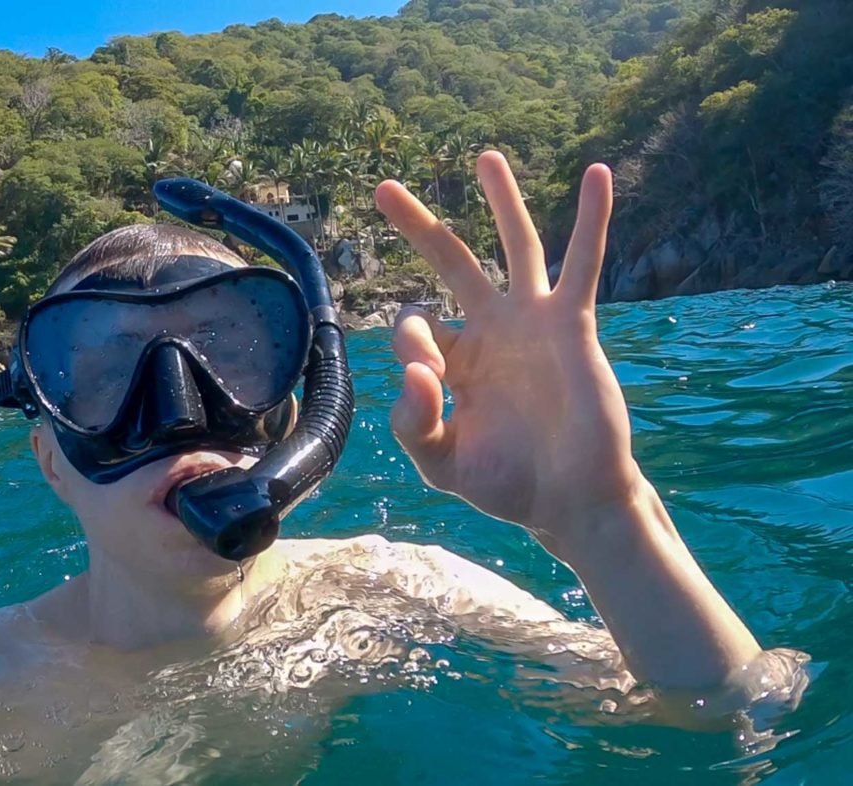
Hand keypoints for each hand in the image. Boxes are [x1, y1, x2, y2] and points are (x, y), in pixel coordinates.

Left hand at [374, 151, 642, 551]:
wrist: (570, 500)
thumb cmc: (507, 483)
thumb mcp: (440, 461)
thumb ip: (413, 422)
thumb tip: (412, 367)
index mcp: (456, 360)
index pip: (417, 324)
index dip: (411, 344)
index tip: (427, 382)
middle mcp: (492, 330)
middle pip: (451, 260)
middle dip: (418, 225)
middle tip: (381, 187)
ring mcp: (532, 322)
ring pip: (516, 246)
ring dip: (502, 201)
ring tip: (485, 157)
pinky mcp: (572, 325)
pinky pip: (583, 262)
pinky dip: (593, 218)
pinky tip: (598, 175)